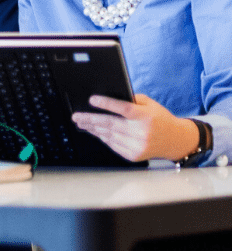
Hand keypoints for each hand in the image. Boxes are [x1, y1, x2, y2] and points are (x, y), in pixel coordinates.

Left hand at [72, 94, 198, 161]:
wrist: (175, 140)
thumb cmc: (160, 119)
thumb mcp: (150, 105)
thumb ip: (131, 100)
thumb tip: (107, 98)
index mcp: (146, 117)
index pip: (123, 109)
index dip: (106, 104)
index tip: (92, 100)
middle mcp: (142, 132)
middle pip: (110, 124)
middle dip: (90, 119)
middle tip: (77, 116)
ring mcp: (138, 145)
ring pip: (109, 135)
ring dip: (93, 128)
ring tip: (82, 123)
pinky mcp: (134, 155)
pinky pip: (113, 145)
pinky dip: (103, 137)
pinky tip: (96, 131)